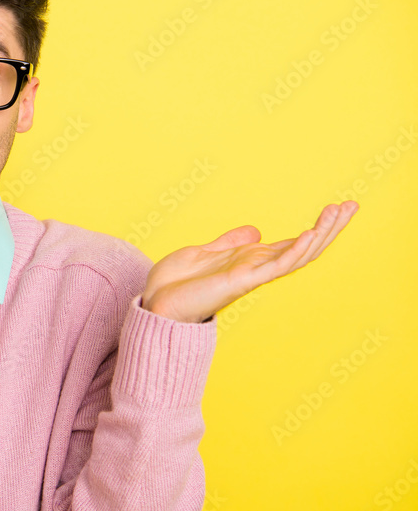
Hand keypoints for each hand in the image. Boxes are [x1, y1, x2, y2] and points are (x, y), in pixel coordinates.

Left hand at [140, 201, 358, 323]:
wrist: (157, 304)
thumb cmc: (176, 284)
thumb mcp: (204, 253)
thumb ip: (230, 243)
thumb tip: (255, 231)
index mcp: (249, 259)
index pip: (292, 242)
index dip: (316, 227)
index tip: (338, 207)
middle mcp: (256, 267)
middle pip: (303, 246)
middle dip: (329, 227)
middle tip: (354, 205)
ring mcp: (252, 275)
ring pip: (297, 254)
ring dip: (320, 233)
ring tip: (340, 212)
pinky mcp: (242, 281)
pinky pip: (275, 267)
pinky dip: (294, 251)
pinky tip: (309, 234)